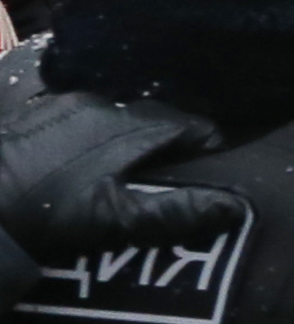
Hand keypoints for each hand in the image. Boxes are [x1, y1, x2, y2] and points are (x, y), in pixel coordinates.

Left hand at [0, 88, 235, 298]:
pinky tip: (80, 164)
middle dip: (169, 144)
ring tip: (125, 173)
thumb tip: (235, 206)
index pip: (190, 125)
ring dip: (127, 139)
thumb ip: (176, 212)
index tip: (213, 172)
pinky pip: (77, 119)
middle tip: (172, 179)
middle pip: (151, 118)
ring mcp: (58, 105)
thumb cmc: (47, 213)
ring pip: (112, 117)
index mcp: (127, 125)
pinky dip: (91, 139)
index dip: (208, 147)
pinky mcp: (29, 115)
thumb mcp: (116, 221)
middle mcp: (97, 103)